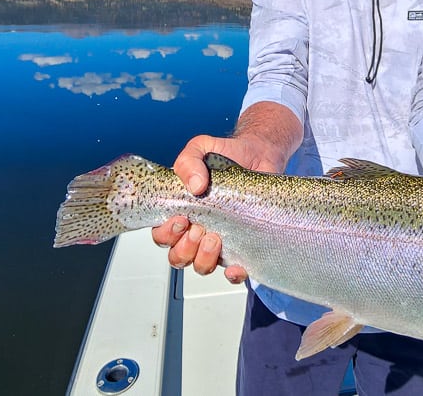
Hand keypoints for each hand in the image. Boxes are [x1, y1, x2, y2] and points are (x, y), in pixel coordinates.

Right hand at [150, 134, 269, 280]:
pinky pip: (234, 273)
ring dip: (203, 258)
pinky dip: (233, 275)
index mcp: (182, 211)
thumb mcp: (201, 148)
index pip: (162, 234)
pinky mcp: (243, 247)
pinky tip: (235, 266)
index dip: (166, 233)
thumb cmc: (227, 155)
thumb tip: (194, 186)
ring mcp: (220, 241)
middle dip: (184, 247)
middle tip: (198, 228)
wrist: (260, 155)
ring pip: (201, 267)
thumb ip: (188, 161)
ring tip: (216, 238)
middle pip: (177, 256)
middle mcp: (197, 230)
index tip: (181, 219)